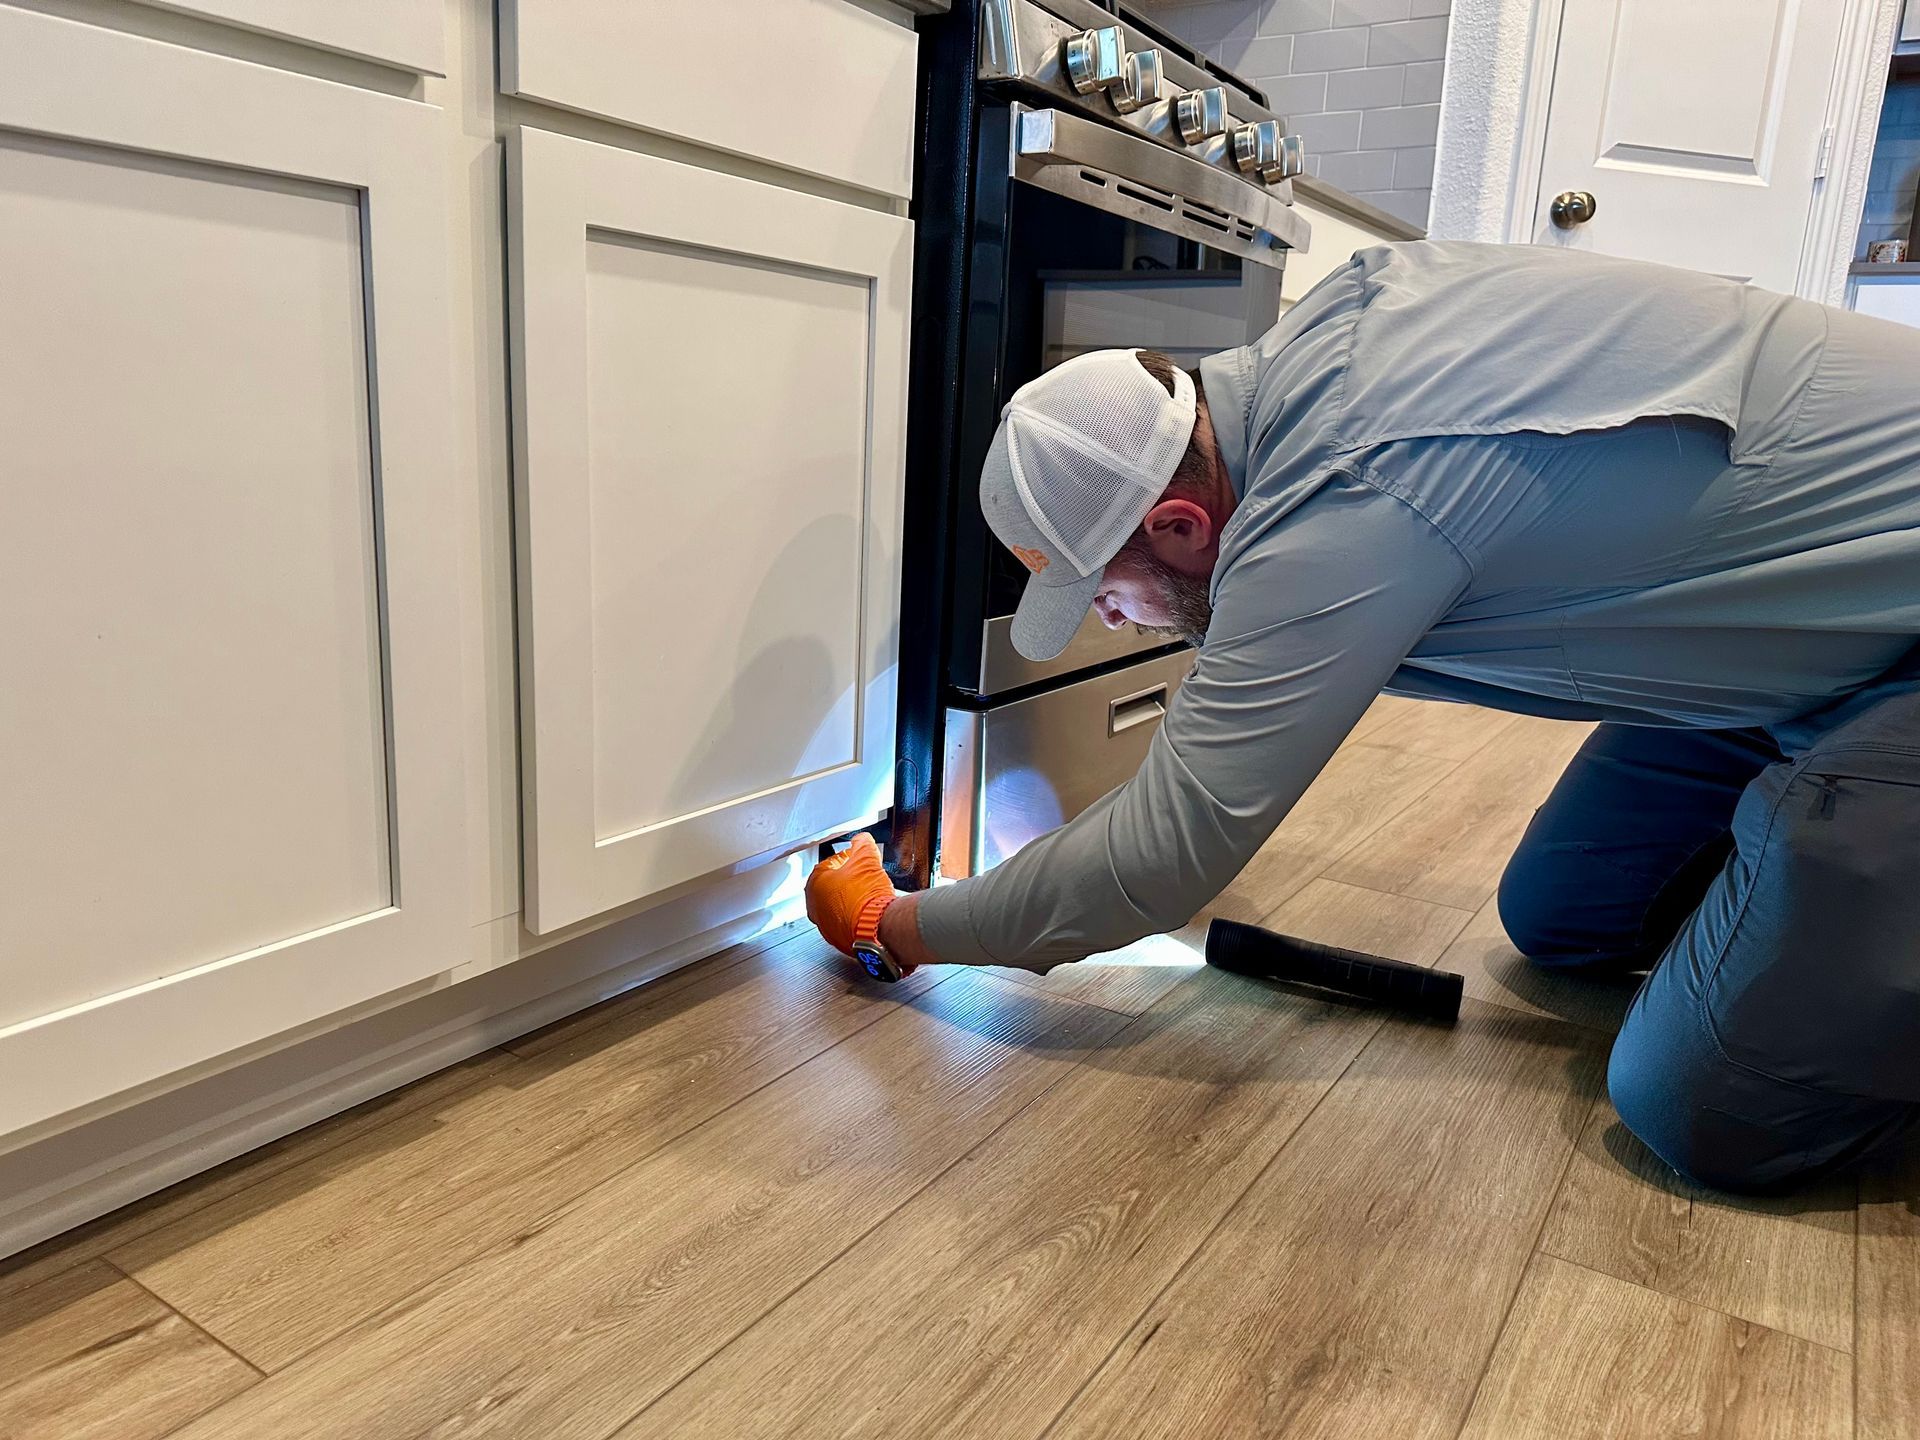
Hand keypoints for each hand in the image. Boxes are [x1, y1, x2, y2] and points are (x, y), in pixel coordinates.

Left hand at [805, 834, 907, 968]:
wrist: (878, 927)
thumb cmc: (867, 897)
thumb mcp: (867, 859)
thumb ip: (862, 845)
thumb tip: (862, 841)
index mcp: (815, 883)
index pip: (829, 863)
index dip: (846, 858)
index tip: (857, 858)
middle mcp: (814, 906)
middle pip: (831, 886)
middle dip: (847, 879)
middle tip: (862, 875)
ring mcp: (825, 925)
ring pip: (836, 905)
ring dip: (850, 898)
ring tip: (867, 893)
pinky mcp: (838, 939)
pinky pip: (845, 922)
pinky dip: (854, 916)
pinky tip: (867, 911)